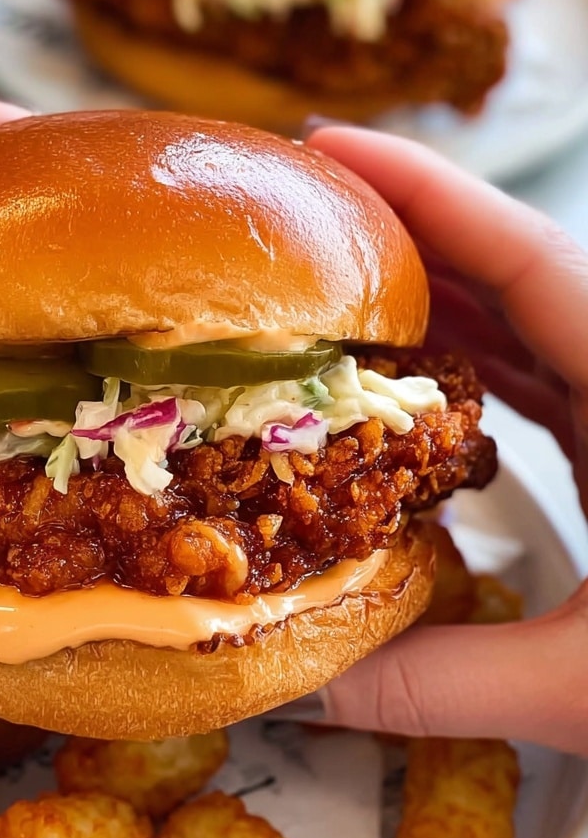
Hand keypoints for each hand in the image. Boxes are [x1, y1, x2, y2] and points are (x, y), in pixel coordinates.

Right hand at [305, 125, 587, 755]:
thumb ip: (440, 681)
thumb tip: (302, 691)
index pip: (530, 258)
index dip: (426, 191)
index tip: (328, 146)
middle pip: (515, 267)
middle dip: (407, 229)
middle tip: (300, 213)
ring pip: (525, 314)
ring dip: (431, 293)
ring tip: (330, 286)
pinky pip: (537, 366)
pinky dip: (467, 354)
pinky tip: (408, 372)